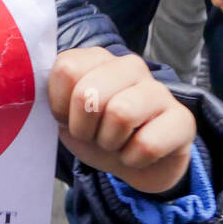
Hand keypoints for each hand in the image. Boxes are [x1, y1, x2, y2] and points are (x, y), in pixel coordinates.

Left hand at [49, 47, 194, 193]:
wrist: (137, 164)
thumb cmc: (99, 134)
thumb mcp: (68, 118)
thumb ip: (52, 101)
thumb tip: (40, 99)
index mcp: (98, 59)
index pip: (66, 69)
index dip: (60, 105)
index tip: (69, 118)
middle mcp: (130, 66)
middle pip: (89, 92)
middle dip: (84, 128)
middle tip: (94, 135)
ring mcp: (159, 89)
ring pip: (120, 113)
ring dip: (110, 143)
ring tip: (116, 143)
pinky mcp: (183, 119)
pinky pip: (147, 144)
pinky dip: (133, 160)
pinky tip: (138, 155)